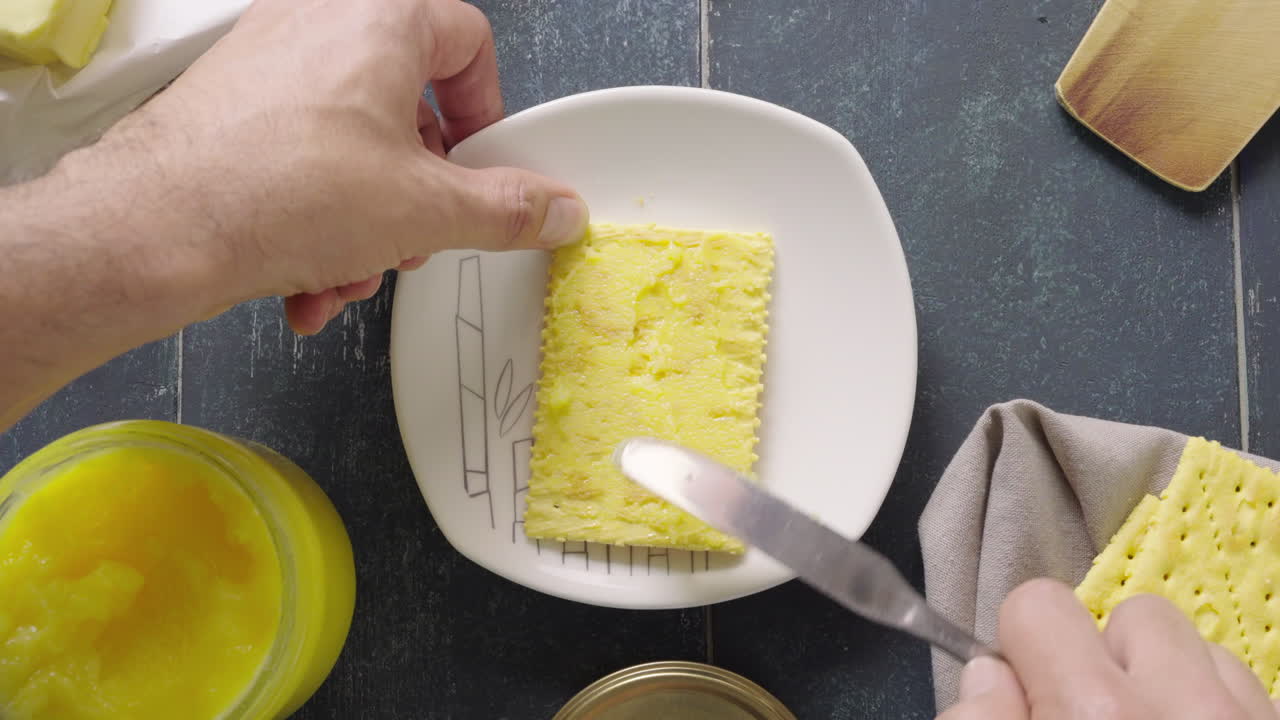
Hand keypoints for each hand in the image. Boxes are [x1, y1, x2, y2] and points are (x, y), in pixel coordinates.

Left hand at [104, 0, 587, 333]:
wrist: (154, 227)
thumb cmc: (277, 192)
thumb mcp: (424, 210)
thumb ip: (506, 208)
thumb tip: (555, 208)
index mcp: (378, 21)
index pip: (467, 41)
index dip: (487, 112)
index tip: (481, 167)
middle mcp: (317, 23)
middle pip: (406, 106)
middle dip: (416, 191)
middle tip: (413, 234)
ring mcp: (265, 61)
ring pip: (350, 143)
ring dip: (363, 221)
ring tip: (348, 271)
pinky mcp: (227, 105)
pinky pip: (297, 157)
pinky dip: (312, 218)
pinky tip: (305, 280)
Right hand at [941, 579, 1279, 718]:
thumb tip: (989, 676)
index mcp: (1095, 711)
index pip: (1038, 604)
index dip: (1025, 649)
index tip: (1028, 692)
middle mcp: (1181, 701)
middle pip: (1131, 614)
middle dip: (1106, 660)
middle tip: (1090, 717)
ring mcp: (1247, 717)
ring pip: (1199, 645)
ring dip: (1169, 680)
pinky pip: (1245, 685)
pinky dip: (1217, 706)